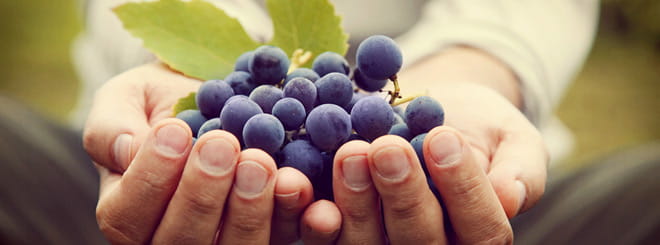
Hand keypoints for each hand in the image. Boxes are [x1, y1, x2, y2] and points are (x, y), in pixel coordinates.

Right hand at [84, 63, 315, 243]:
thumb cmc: (163, 101)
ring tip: (258, 161)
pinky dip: (294, 213)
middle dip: (201, 195)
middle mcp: (174, 237)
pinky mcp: (272, 229)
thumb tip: (124, 149)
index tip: (174, 130)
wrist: (217, 97)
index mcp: (129, 212)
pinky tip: (296, 183)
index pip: (128, 216)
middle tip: (221, 144)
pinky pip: (285, 234)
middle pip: (181, 242)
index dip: (150, 178)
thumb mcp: (127, 99)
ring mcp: (226, 238)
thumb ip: (110, 126)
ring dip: (248, 210)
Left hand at [305, 47, 547, 242]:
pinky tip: (300, 183)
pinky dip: (311, 213)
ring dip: (354, 201)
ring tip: (350, 152)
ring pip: (367, 243)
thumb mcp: (515, 140)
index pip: (481, 230)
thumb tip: (511, 197)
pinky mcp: (342, 231)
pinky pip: (324, 234)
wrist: (435, 113)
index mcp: (479, 236)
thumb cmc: (483, 130)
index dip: (463, 189)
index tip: (445, 138)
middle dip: (402, 194)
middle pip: (419, 241)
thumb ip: (522, 170)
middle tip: (387, 146)